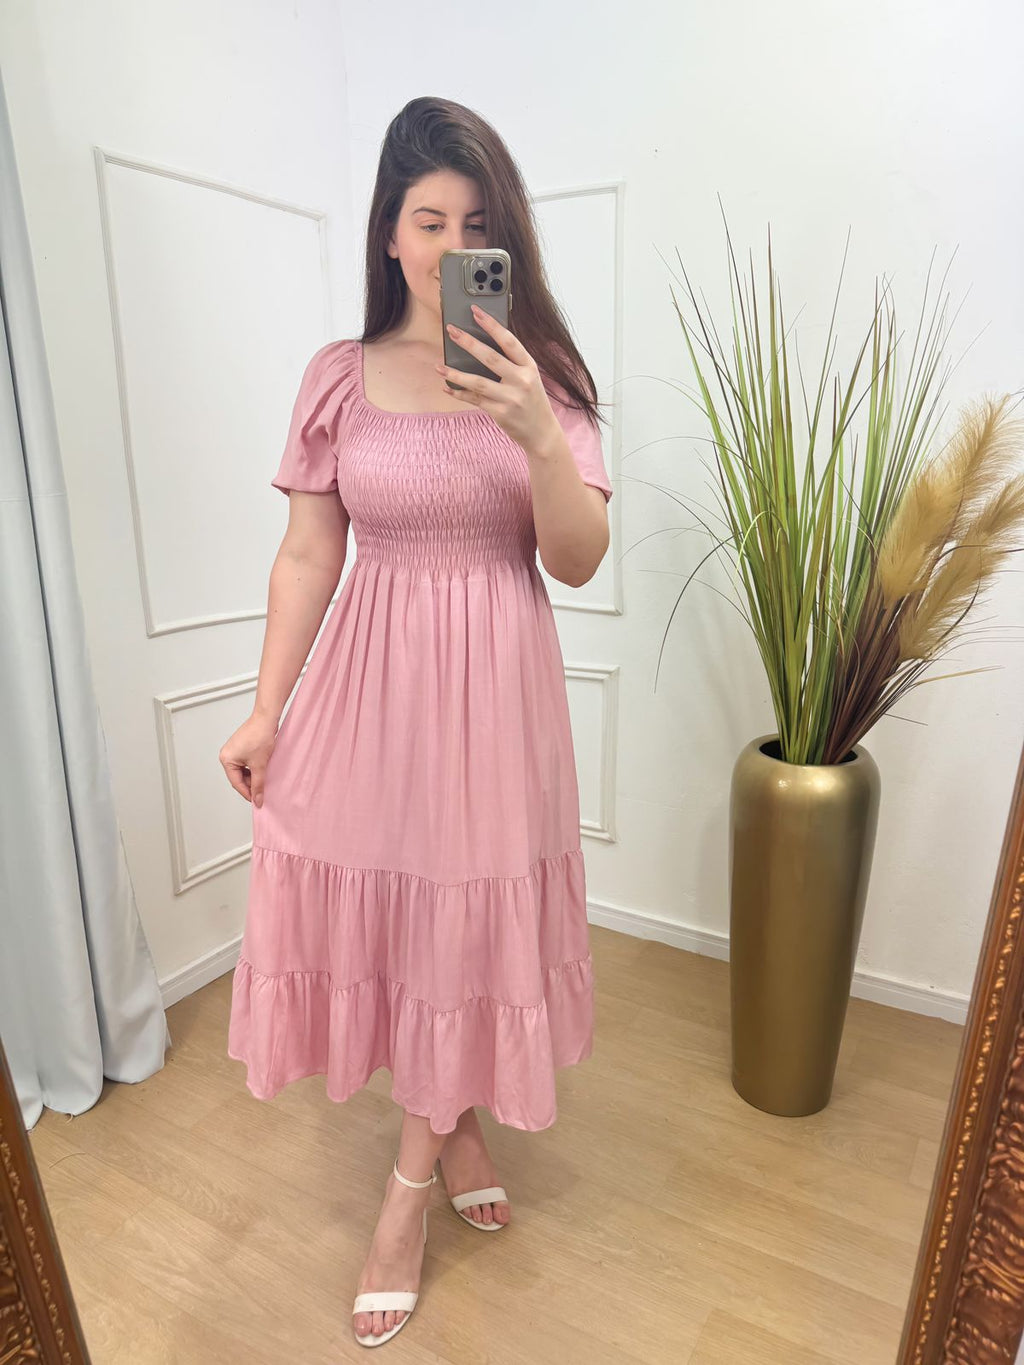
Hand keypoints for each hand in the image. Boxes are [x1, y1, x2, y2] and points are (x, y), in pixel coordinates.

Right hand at [219, 712, 278, 807]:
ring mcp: (233, 750)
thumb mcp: (260, 765)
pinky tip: (263, 770)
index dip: (247, 793)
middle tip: (262, 792)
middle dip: (250, 784)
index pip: (236, 782)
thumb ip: (258, 784)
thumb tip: (257, 799)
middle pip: (238, 777)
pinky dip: (253, 768)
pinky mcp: (241, 747)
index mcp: (226, 759)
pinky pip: (245, 763)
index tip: (256, 801)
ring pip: (243, 771)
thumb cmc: (260, 737)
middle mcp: (227, 755)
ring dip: (253, 776)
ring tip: (264, 780)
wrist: (266, 719)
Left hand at [436, 305, 559, 450]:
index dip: (491, 325)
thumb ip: (511, 363)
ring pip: (478, 382)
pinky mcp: (500, 413)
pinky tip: (447, 387)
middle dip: (469, 342)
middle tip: (452, 331)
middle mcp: (522, 381)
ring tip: (439, 367)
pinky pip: (475, 400)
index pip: (509, 341)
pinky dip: (459, 393)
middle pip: (491, 358)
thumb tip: (480, 346)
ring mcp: (511, 398)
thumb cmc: (532, 401)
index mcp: (529, 367)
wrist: (542, 433)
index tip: (475, 311)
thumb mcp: (529, 378)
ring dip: (455, 374)